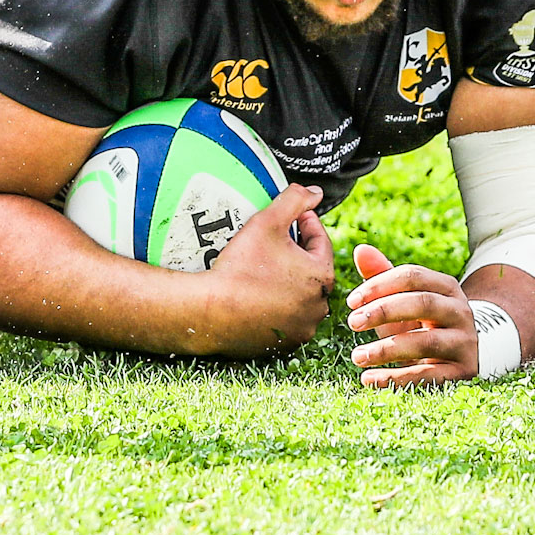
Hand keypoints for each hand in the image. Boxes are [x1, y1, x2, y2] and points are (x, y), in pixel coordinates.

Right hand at [201, 184, 335, 355]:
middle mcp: (319, 305)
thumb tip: (315, 192)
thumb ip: (294, 200)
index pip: (320, 240)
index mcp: (322, 275)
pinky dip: (277, 306)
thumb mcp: (266, 223)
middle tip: (275, 241)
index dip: (305, 223)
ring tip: (266, 268)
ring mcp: (302, 327)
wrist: (212, 311)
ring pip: (300, 296)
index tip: (293, 216)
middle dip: (297, 254)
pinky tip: (259, 294)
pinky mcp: (284, 343)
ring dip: (289, 282)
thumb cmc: (241, 267)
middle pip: (311, 269)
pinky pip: (286, 318)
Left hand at [346, 245, 475, 387]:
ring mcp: (465, 342)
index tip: (350, 302)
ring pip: (427, 341)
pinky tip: (368, 379)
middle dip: (383, 311)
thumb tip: (361, 249)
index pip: (412, 276)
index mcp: (445, 287)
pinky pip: (429, 376)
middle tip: (352, 323)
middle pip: (422, 303)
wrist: (455, 357)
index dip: (379, 285)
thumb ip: (382, 277)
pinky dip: (397, 379)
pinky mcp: (463, 371)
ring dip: (387, 349)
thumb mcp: (401, 300)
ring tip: (356, 356)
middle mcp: (461, 311)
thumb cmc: (419, 323)